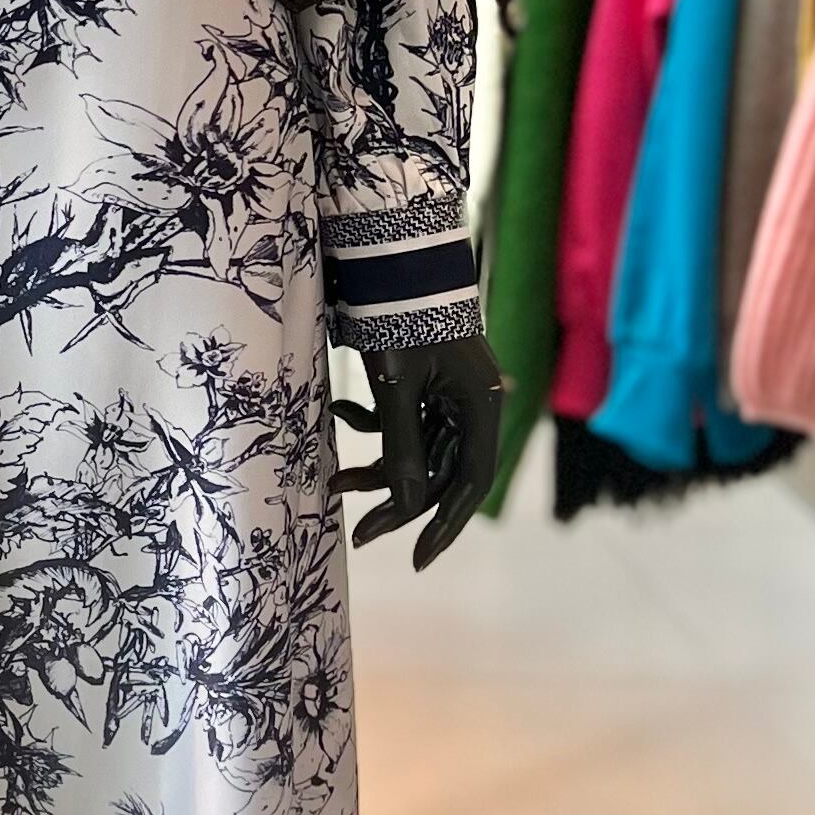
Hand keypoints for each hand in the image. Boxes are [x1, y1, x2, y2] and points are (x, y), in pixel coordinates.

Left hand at [335, 331, 504, 569]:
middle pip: (440, 471)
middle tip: (358, 528)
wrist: (391, 257)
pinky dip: (373, 424)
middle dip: (394, 497)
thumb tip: (402, 503)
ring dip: (376, 464)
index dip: (445, 524)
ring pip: (416, 450)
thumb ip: (400, 446)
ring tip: (335, 479)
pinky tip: (340, 411)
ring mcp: (449, 395)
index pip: (470, 482)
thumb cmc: (398, 316)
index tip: (417, 557)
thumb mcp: (394, 386)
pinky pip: (404, 422)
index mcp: (479, 406)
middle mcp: (471, 405)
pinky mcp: (426, 384)